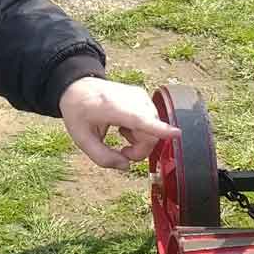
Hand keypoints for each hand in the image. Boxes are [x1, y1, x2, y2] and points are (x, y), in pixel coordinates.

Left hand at [57, 76, 179, 170]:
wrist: (77, 87)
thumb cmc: (78, 111)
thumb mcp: (82, 139)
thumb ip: (103, 158)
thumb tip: (126, 166)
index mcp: (113, 108)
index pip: (140, 120)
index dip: (159, 129)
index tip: (176, 134)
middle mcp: (131, 100)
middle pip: (150, 133)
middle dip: (140, 150)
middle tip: (123, 152)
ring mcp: (139, 96)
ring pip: (153, 128)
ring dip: (141, 140)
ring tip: (122, 135)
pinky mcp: (143, 97)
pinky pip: (151, 121)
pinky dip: (142, 130)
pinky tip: (126, 127)